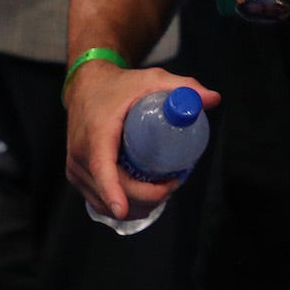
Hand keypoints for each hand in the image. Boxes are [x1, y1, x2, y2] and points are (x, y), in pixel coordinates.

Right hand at [63, 60, 220, 222]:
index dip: (111, 191)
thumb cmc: (120, 86)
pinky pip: (98, 201)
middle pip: (112, 190)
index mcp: (97, 134)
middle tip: (174, 183)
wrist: (86, 87)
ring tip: (163, 189)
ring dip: (136, 205)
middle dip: (147, 196)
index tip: (123, 209)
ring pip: (104, 202)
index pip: (101, 168)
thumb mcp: (152, 80)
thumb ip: (183, 87)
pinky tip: (142, 201)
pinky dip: (122, 206)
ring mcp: (76, 168)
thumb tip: (214, 99)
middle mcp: (81, 154)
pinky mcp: (77, 176)